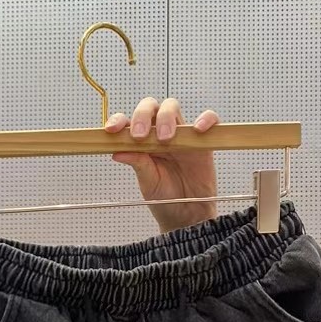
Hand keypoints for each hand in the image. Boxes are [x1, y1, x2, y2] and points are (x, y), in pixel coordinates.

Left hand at [105, 97, 219, 232]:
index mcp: (143, 142)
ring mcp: (181, 135)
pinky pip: (209, 119)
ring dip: (166, 117)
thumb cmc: (165, 197)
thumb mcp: (148, 182)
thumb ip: (138, 164)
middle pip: (151, 107)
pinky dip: (205, 119)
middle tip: (140, 136)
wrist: (187, 214)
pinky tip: (197, 129)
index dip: (119, 120)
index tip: (111, 130)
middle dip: (142, 115)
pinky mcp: (203, 140)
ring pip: (172, 107)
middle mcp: (160, 134)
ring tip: (165, 139)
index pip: (129, 122)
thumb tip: (117, 153)